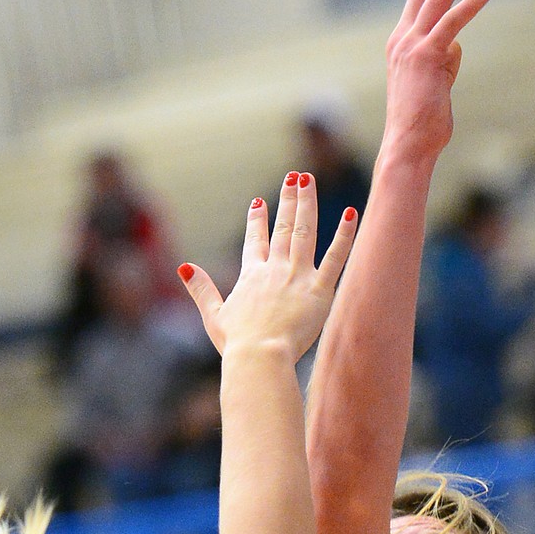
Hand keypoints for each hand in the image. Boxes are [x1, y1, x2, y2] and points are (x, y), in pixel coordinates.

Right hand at [179, 174, 356, 359]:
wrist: (259, 356)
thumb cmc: (237, 343)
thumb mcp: (214, 315)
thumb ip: (201, 289)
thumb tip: (184, 268)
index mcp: (251, 276)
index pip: (254, 241)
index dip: (257, 221)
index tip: (259, 203)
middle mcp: (275, 269)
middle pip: (282, 227)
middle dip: (288, 199)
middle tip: (294, 177)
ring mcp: (298, 276)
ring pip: (304, 231)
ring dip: (307, 203)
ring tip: (309, 180)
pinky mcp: (320, 290)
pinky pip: (335, 258)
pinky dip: (344, 235)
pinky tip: (350, 214)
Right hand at [383, 0, 496, 163]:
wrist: (408, 145)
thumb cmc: (423, 122)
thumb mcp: (435, 84)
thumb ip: (444, 61)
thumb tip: (457, 46)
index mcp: (400, 43)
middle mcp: (402, 39)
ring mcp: (411, 46)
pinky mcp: (426, 57)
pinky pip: (453, 21)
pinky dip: (473, 2)